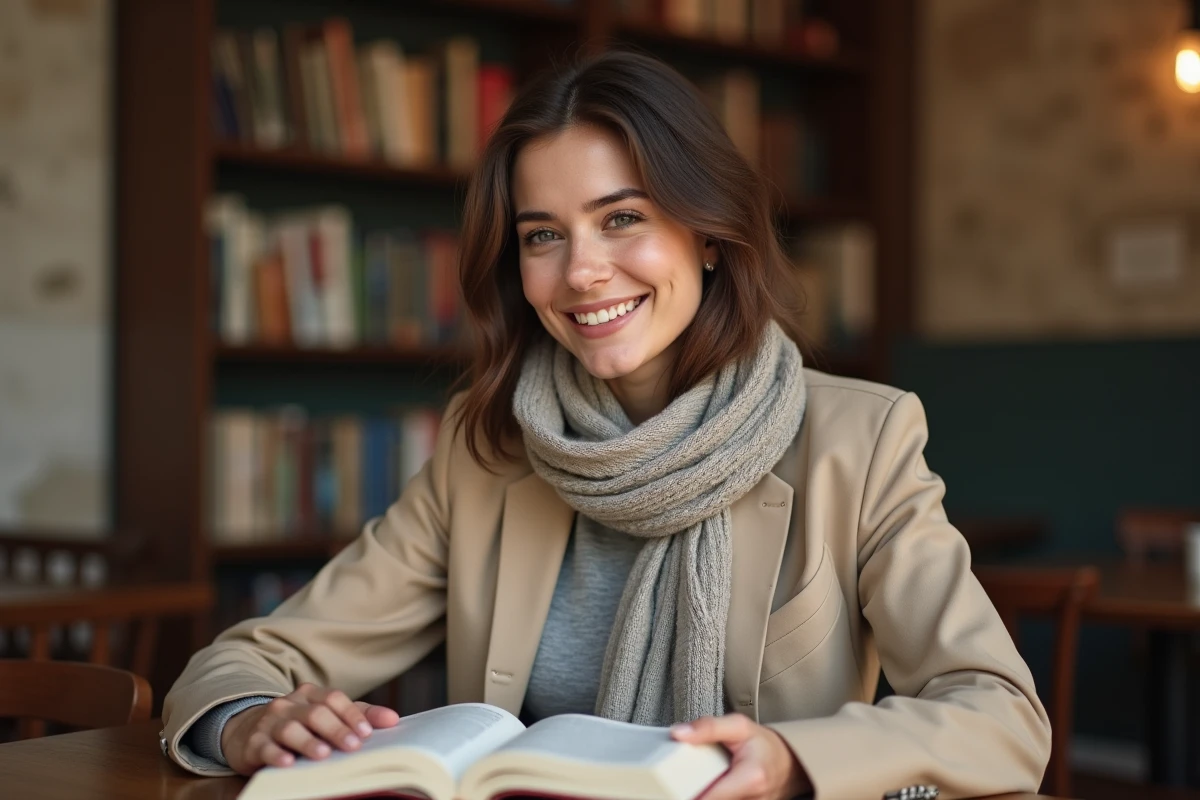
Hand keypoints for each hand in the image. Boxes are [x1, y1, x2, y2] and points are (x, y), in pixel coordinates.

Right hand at [220, 683, 399, 774]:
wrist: (246, 730)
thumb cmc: (298, 724)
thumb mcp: (325, 715)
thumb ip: (358, 715)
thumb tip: (393, 720)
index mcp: (310, 694)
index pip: (333, 698)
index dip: (352, 715)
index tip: (368, 733)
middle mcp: (290, 704)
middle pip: (316, 712)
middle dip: (337, 729)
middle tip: (354, 746)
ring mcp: (271, 722)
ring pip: (291, 728)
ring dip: (309, 741)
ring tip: (324, 755)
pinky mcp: (254, 742)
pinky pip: (264, 747)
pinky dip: (276, 755)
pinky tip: (288, 763)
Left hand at [671, 714, 810, 799]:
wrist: (788, 763)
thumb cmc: (764, 745)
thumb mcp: (739, 726)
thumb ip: (708, 727)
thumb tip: (678, 733)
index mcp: (750, 778)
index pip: (709, 796)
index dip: (685, 793)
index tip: (669, 786)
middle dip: (691, 793)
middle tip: (676, 783)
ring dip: (700, 795)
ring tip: (691, 784)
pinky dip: (710, 796)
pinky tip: (704, 789)